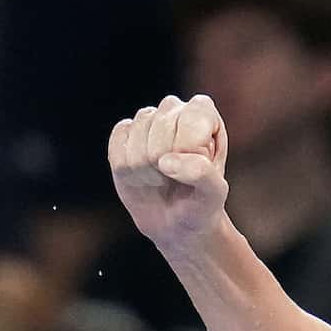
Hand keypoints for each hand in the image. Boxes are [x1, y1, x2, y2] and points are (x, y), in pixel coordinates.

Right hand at [111, 95, 232, 251]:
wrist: (175, 220)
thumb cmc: (200, 202)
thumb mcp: (213, 193)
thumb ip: (201, 173)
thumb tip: (165, 161)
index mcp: (204, 114)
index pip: (191, 116)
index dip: (189, 146)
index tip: (197, 168)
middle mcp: (175, 110)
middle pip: (160, 123)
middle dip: (166, 160)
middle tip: (177, 178)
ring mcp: (147, 121)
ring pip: (136, 132)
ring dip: (146, 167)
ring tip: (161, 178)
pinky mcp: (123, 135)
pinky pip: (117, 144)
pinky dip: (126, 168)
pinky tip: (141, 176)